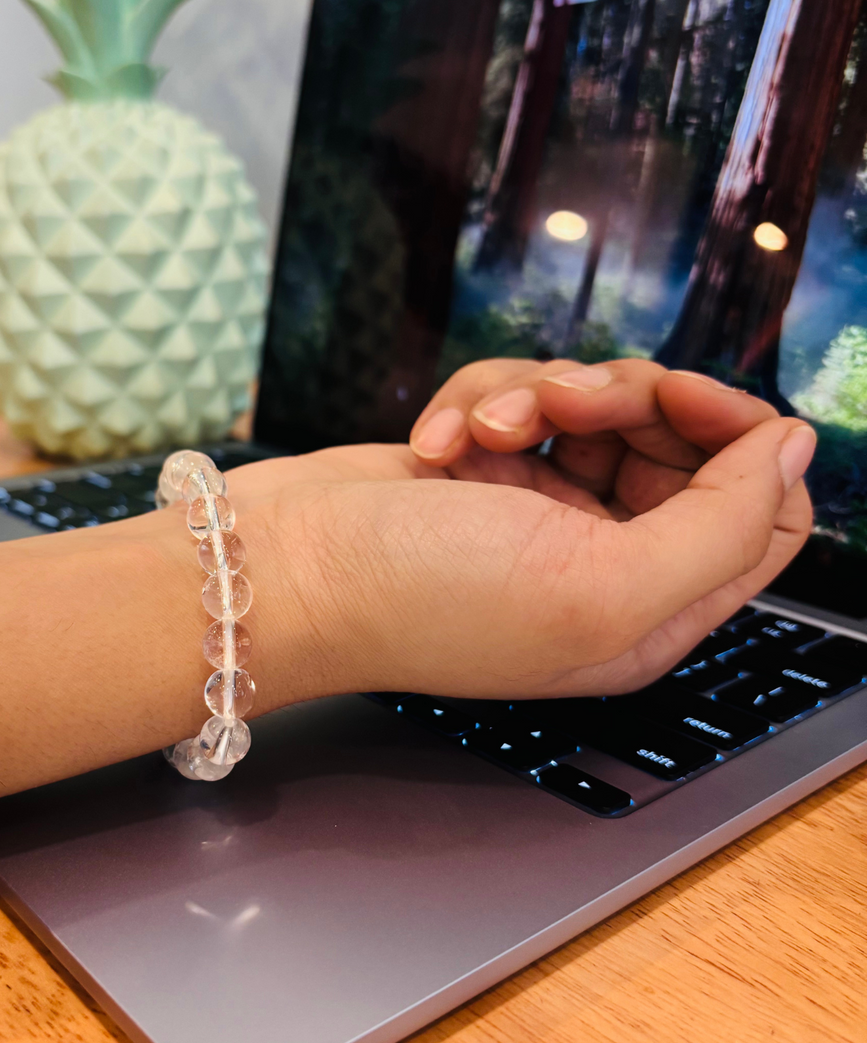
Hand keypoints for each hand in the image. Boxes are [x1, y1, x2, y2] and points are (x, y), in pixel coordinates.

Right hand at [227, 358, 814, 701]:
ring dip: (538, 396)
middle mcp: (602, 558)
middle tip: (561, 406)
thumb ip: (725, 525)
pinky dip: (477, 405)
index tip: (680, 403)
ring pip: (594, 405)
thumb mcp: (598, 586)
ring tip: (481, 433)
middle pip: (677, 441)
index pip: (761, 513)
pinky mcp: (481, 466)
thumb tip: (796, 447)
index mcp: (648, 609)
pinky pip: (518, 397)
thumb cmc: (420, 597)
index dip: (738, 443)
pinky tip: (433, 448)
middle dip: (622, 401)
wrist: (285, 570)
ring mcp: (537, 509)